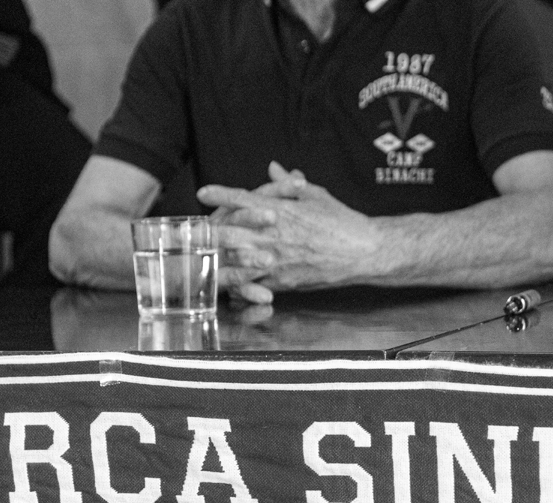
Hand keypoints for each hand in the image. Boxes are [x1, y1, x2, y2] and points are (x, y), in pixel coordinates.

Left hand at [198, 161, 380, 302]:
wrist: (363, 252)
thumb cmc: (342, 221)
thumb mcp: (315, 195)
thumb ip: (288, 184)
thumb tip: (273, 167)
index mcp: (283, 210)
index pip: (245, 199)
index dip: (221, 194)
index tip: (203, 192)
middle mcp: (276, 235)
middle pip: (232, 232)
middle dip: (210, 230)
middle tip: (190, 229)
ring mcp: (278, 260)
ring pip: (239, 260)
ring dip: (218, 258)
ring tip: (199, 257)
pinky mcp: (284, 281)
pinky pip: (255, 284)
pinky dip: (239, 284)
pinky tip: (226, 283)